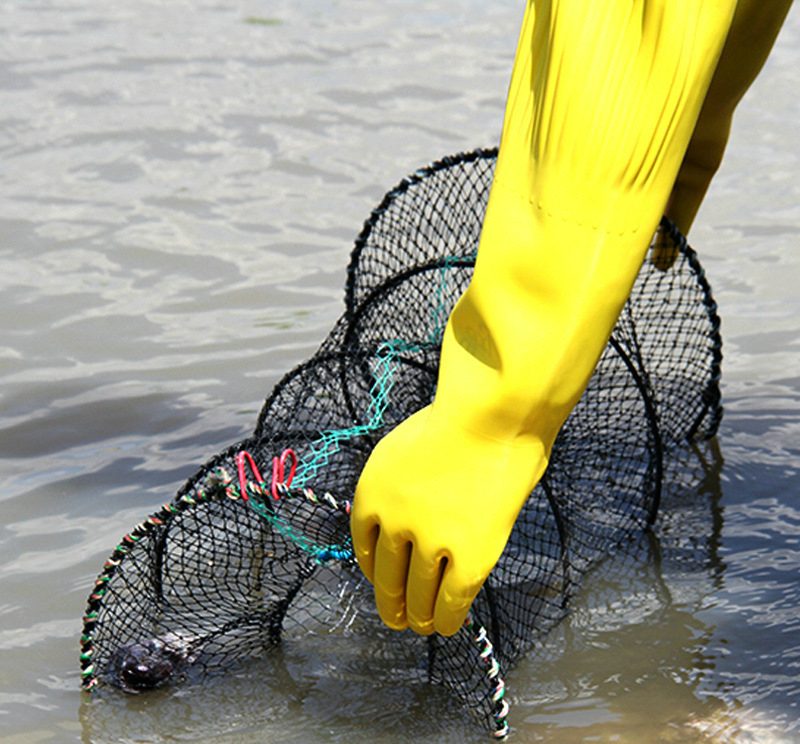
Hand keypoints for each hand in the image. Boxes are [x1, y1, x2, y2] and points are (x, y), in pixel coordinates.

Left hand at [351, 404, 546, 635]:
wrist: (493, 417)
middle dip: (390, 602)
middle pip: (387, 575)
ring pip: (418, 594)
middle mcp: (393, 521)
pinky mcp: (469, 557)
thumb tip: (404, 528)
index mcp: (370, 493)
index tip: (381, 582)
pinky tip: (447, 626)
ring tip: (420, 626)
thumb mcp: (402, 454)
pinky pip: (452, 600)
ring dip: (417, 616)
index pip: (364, 546)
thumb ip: (397, 492)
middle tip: (393, 617)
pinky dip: (447, 618)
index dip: (373, 571)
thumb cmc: (456, 424)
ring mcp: (430, 542)